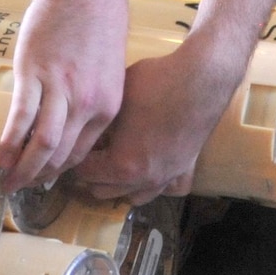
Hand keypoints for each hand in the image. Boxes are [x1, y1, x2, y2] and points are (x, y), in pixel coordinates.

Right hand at [0, 0, 128, 190]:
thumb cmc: (101, 18)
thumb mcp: (110, 66)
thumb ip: (95, 95)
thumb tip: (75, 118)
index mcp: (108, 103)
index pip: (83, 151)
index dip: (62, 170)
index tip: (46, 176)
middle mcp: (87, 102)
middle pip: (62, 154)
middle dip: (40, 176)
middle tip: (22, 187)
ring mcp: (60, 89)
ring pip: (42, 143)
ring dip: (23, 167)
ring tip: (8, 180)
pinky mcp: (34, 74)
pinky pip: (20, 117)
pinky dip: (9, 141)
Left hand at [68, 40, 242, 204]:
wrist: (201, 78)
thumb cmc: (155, 83)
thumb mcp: (115, 101)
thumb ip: (98, 125)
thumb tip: (85, 132)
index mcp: (121, 165)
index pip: (84, 173)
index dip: (75, 158)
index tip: (73, 146)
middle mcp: (144, 179)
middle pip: (104, 190)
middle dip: (92, 174)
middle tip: (89, 152)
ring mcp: (167, 176)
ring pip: (134, 197)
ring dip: (120, 185)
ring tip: (115, 163)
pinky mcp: (187, 168)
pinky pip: (168, 190)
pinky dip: (156, 185)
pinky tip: (151, 170)